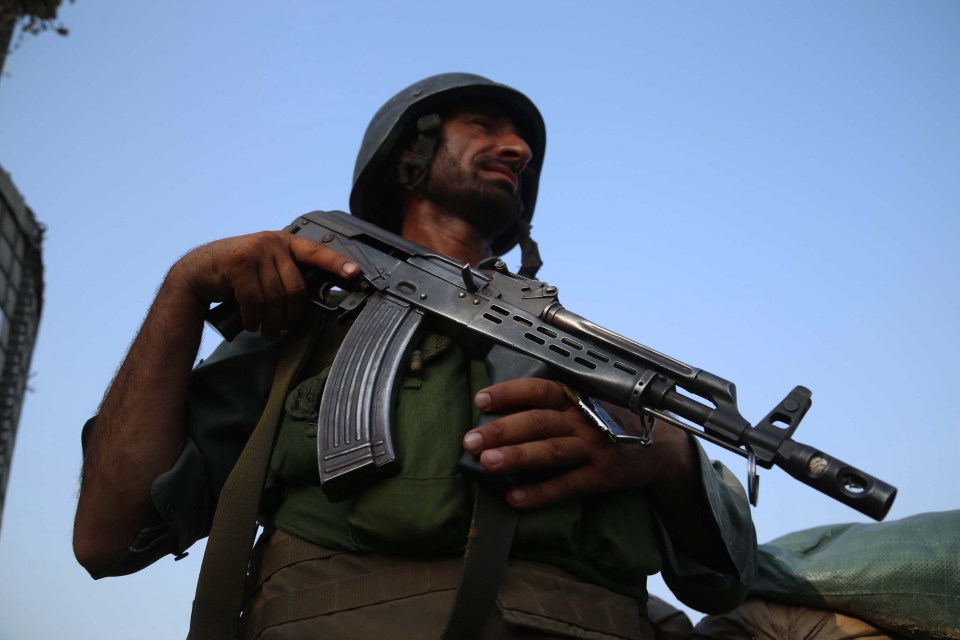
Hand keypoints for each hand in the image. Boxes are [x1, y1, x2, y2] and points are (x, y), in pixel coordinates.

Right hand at [167, 231, 358, 339]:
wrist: (199, 272)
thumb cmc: (238, 275)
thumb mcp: (266, 268)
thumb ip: (287, 275)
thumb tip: (315, 299)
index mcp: (286, 242)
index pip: (317, 253)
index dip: (337, 264)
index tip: (355, 274)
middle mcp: (273, 243)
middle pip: (296, 288)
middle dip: (291, 316)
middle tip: (282, 329)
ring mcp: (255, 250)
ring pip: (276, 298)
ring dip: (271, 322)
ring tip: (266, 330)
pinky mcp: (238, 263)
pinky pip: (255, 300)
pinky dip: (253, 318)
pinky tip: (250, 322)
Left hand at [461, 377, 696, 508]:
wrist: (659, 447)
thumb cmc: (609, 421)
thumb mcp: (585, 403)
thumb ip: (551, 406)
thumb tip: (498, 413)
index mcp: (577, 398)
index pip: (541, 390)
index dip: (510, 393)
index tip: (481, 400)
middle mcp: (585, 420)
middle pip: (540, 421)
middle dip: (502, 430)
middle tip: (471, 441)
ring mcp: (595, 448)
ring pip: (552, 451)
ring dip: (518, 457)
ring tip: (487, 463)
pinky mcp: (602, 477)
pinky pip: (567, 485)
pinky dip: (541, 493)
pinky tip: (515, 498)